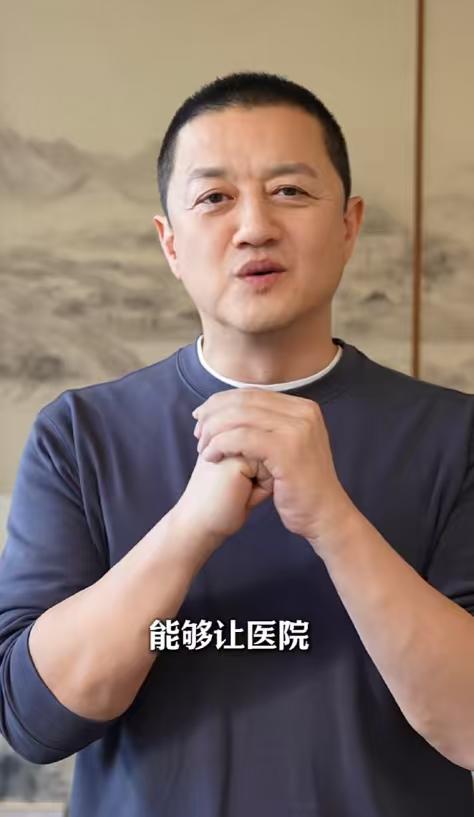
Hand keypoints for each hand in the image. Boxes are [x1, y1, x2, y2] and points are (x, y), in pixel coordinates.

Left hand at [192, 389, 353, 548]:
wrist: (325, 516)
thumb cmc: (300, 487)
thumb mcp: (290, 447)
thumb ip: (270, 427)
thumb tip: (236, 410)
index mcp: (303, 408)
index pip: (252, 394)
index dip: (221, 402)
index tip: (201, 417)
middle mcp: (304, 412)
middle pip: (244, 401)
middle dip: (213, 414)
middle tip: (197, 432)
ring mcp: (297, 429)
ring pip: (239, 417)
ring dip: (213, 431)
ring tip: (201, 447)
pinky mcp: (287, 449)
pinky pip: (241, 438)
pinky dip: (220, 445)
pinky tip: (209, 458)